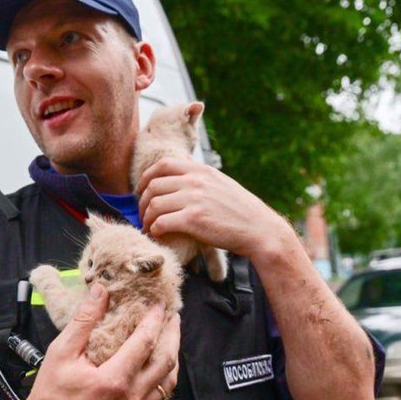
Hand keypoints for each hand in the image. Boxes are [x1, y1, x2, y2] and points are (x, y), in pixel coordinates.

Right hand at [12, 284, 179, 399]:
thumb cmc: (50, 395)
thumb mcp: (62, 351)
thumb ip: (84, 320)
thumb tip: (100, 292)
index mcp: (114, 380)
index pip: (145, 342)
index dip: (155, 320)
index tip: (158, 305)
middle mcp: (130, 398)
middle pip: (165, 361)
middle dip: (172, 335)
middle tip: (172, 317)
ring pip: (168, 382)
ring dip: (172, 357)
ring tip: (170, 339)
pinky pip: (159, 398)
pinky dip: (163, 378)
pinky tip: (157, 367)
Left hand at [136, 157, 289, 259]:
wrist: (259, 229)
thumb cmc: (239, 210)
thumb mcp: (220, 183)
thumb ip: (200, 178)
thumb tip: (181, 173)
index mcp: (201, 170)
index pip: (162, 165)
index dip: (146, 177)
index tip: (141, 190)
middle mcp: (195, 181)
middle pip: (153, 185)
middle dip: (142, 201)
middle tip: (143, 214)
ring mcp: (194, 199)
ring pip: (154, 204)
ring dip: (146, 218)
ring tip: (148, 227)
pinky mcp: (193, 220)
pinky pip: (161, 222)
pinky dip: (154, 229)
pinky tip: (158, 234)